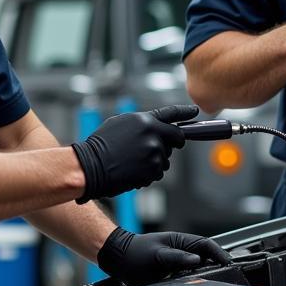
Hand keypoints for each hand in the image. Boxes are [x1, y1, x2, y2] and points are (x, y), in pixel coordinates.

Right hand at [72, 104, 196, 202]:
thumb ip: (142, 124)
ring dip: (155, 160)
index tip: (195, 111)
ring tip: (133, 161)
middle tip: (153, 149)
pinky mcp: (152, 170)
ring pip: (165, 158)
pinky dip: (148, 173)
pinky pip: (157, 172)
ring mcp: (154, 153)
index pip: (171, 114)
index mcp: (145, 120)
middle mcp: (153, 134)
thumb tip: (154, 127)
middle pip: (175, 139)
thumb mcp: (120, 124)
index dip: (185, 112)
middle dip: (169, 144)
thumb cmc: (101, 145)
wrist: (91, 166)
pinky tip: (132, 171)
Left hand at [97, 226, 232, 285]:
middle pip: (206, 256)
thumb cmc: (134, 254)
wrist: (118, 259)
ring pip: (198, 267)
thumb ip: (177, 257)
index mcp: (180, 241)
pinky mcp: (172, 272)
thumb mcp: (157, 256)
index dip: (219, 253)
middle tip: (228, 275)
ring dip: (207, 273)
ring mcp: (177, 261)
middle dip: (217, 264)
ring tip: (217, 283)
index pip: (206, 244)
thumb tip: (197, 260)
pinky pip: (189, 276)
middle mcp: (181, 250)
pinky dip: (195, 280)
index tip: (228, 263)